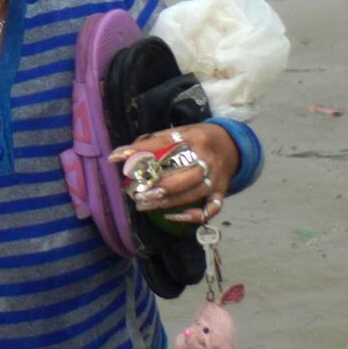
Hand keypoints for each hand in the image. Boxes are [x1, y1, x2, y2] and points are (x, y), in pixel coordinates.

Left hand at [118, 123, 238, 213]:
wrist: (231, 145)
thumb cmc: (197, 140)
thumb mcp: (179, 132)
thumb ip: (153, 142)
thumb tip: (122, 154)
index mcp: (193, 137)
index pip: (163, 143)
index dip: (138, 151)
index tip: (115, 157)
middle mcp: (207, 157)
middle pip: (183, 175)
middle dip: (158, 186)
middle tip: (137, 193)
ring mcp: (215, 177)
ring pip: (192, 193)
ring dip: (166, 202)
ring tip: (145, 204)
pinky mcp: (220, 192)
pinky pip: (209, 209)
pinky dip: (192, 216)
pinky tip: (171, 216)